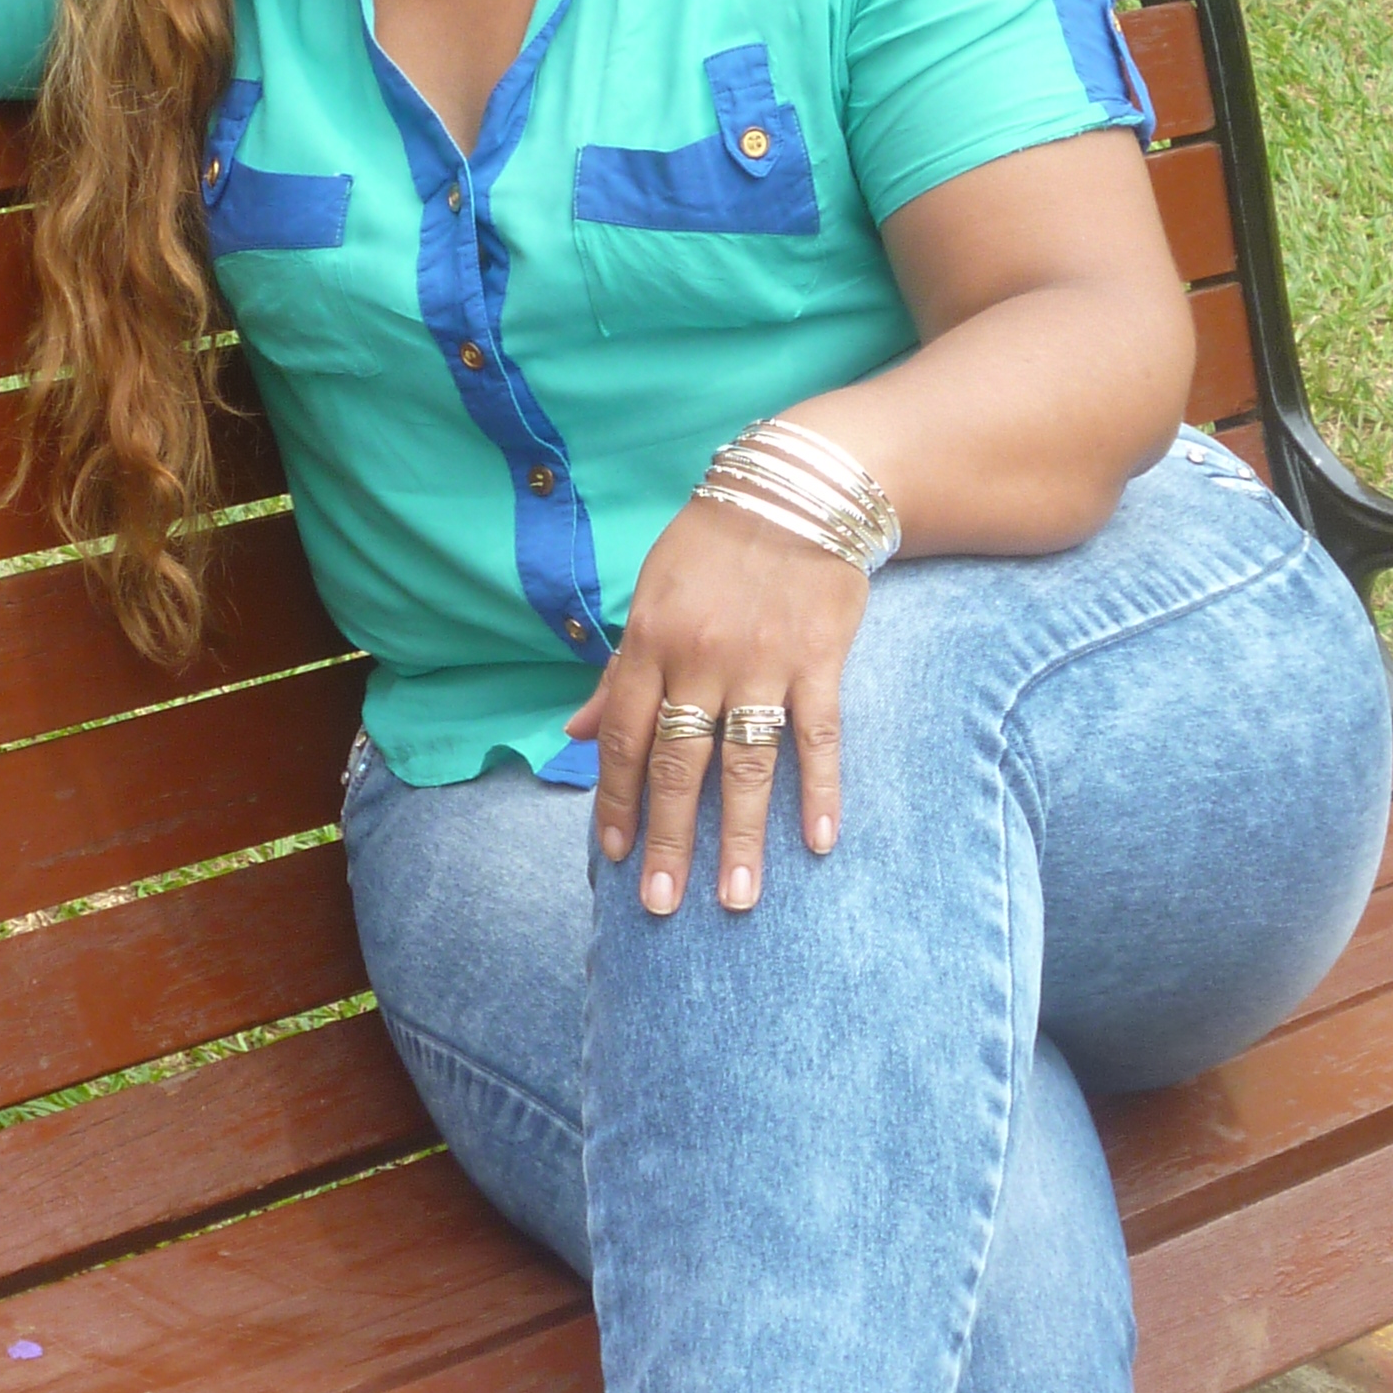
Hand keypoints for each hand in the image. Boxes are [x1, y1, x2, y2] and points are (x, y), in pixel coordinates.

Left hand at [570, 501, 865, 914]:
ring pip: (746, 763)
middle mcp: (699, 658)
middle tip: (662, 903)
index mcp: (650, 641)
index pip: (624, 737)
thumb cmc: (713, 545)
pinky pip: (818, 736)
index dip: (617, 799)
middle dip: (668, 839)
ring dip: (741, 835)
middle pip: (679, 764)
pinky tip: (818, 841)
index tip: (616, 854)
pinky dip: (820, 790)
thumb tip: (572, 733)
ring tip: (738, 897)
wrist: (797, 488)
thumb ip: (618, 672)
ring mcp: (761, 661)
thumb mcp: (649, 594)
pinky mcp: (819, 658)